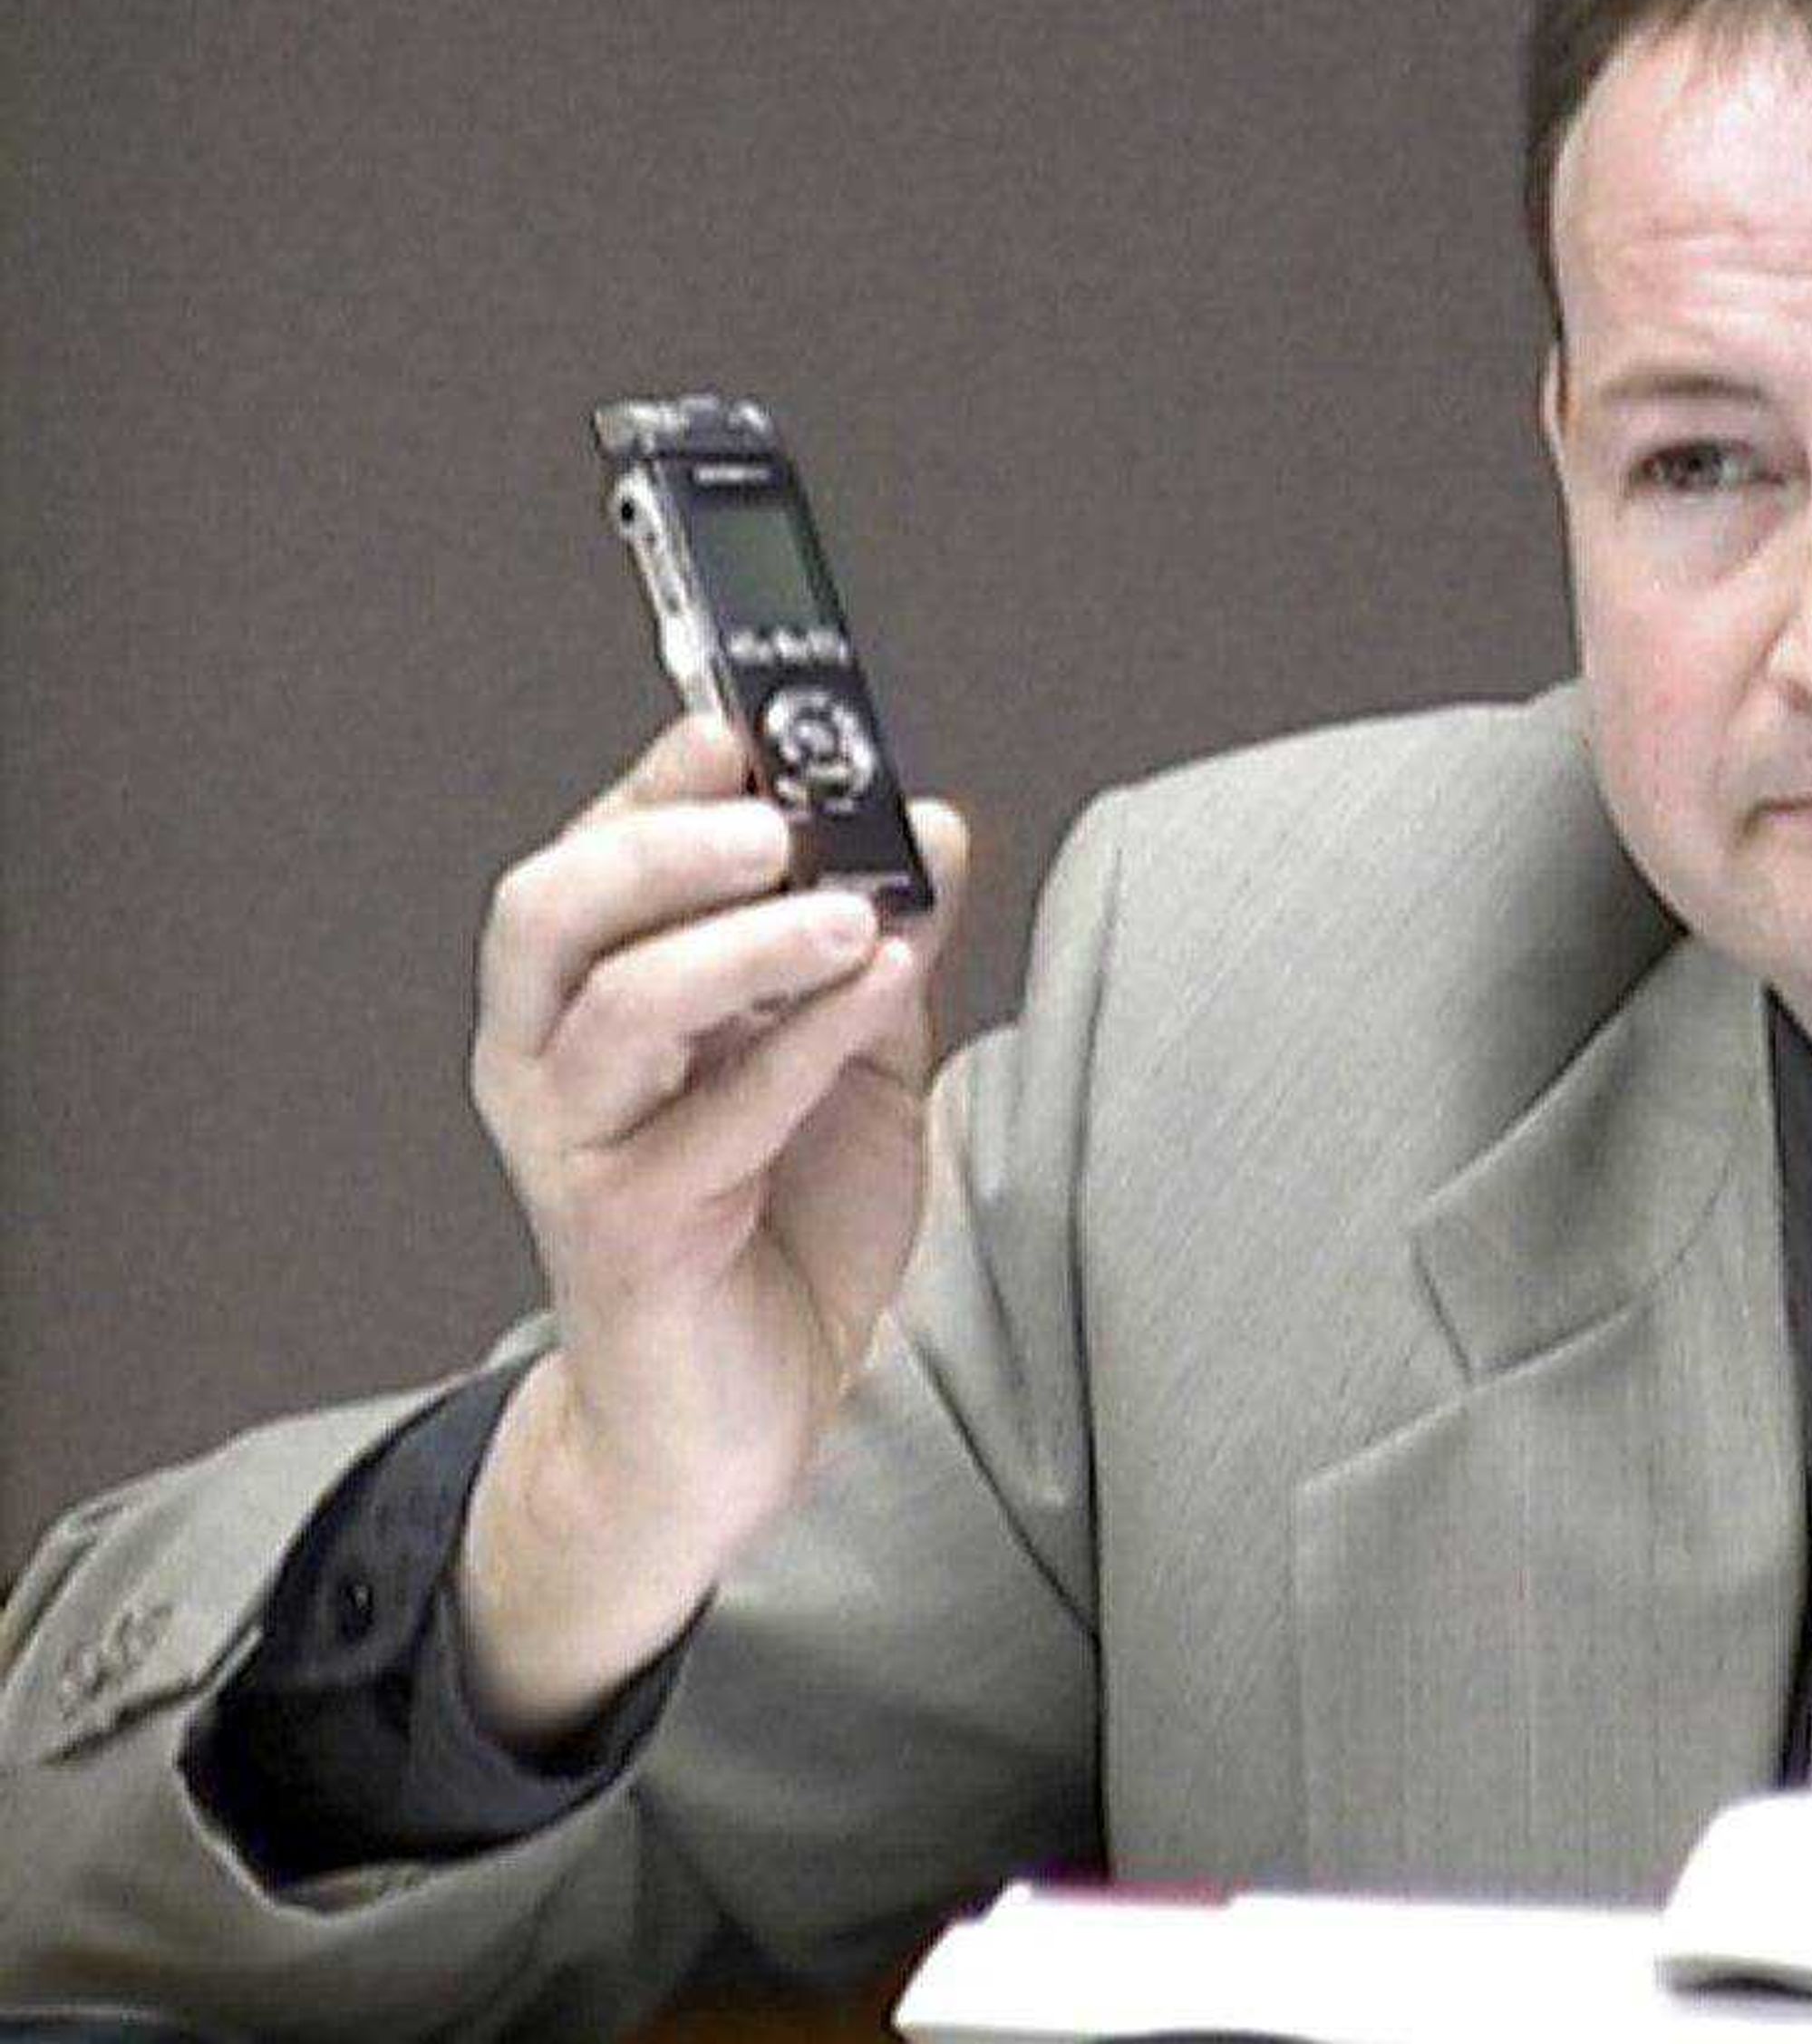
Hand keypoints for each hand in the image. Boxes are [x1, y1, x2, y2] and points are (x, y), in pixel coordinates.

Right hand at [453, 714, 969, 1741]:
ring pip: (613, 1010)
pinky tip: (880, 983)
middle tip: (770, 811)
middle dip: (655, 841)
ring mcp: (578, 1150)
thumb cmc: (784, 1227)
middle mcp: (553, 1063)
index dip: (656, 780)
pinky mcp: (629, 1236)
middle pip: (551, 914)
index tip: (738, 719)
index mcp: (591, 998)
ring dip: (736, 940)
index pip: (594, 855)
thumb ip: (883, 946)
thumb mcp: (859, 1061)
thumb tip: (936, 825)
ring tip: (848, 907)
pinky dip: (799, 1044)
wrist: (748, 1416)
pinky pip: (709, 1122)